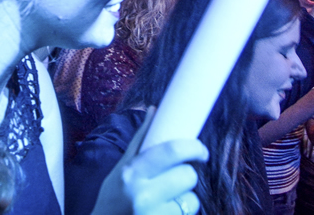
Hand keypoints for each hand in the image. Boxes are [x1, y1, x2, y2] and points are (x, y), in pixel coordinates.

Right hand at [92, 107, 206, 214]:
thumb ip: (140, 141)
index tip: (201, 150)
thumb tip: (154, 109)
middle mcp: (143, 196)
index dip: (193, 147)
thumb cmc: (112, 199)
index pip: (171, 151)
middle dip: (188, 175)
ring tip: (168, 200)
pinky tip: (166, 213)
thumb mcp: (120, 169)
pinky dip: (182, 213)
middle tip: (178, 178)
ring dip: (186, 198)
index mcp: (131, 173)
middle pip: (188, 175)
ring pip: (192, 199)